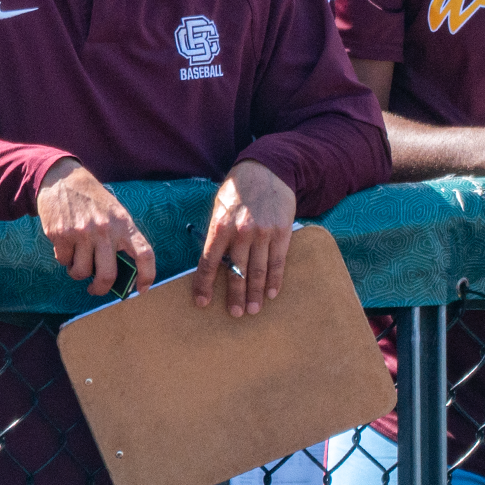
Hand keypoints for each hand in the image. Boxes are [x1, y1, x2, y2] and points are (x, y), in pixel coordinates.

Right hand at [35, 158, 155, 296]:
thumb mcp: (114, 213)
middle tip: (96, 289)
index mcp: (123, 224)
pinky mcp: (60, 234)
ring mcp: (81, 233)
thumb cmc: (92, 200)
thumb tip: (115, 273)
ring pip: (81, 271)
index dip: (147, 275)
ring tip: (77, 263)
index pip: (144, 254)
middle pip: (108, 275)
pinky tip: (65, 247)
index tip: (141, 289)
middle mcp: (104, 230)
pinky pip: (63, 261)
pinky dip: (64, 259)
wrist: (62, 179)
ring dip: (78, 273)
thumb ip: (119, 238)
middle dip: (100, 289)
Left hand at [193, 159, 296, 316]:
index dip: (204, 284)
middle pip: (236, 271)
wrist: (266, 171)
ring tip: (253, 310)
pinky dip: (275, 279)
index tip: (202, 302)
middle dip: (234, 295)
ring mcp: (263, 233)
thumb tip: (211, 263)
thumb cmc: (236, 192)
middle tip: (235, 314)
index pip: (208, 262)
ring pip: (258, 270)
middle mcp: (240, 232)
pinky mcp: (282, 232)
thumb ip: (215, 235)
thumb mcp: (217, 209)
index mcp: (219, 227)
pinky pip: (278, 261)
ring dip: (255, 293)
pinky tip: (272, 293)